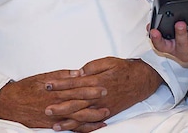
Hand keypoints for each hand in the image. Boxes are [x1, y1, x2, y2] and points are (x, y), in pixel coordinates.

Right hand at [0, 70, 108, 129]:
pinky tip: (93, 128)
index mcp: (56, 90)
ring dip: (92, 117)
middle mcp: (57, 104)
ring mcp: (55, 116)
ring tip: (105, 115)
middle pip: (80, 103)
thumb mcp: (43, 77)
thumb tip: (78, 72)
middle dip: (95, 102)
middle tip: (109, 99)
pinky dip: (82, 129)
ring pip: (77, 118)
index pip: (77, 89)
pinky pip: (70, 128)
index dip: (92, 88)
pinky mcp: (52, 125)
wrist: (10, 103)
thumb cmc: (26, 88)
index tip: (104, 85)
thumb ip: (62, 75)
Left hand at [45, 57, 162, 130]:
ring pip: (82, 115)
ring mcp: (102, 106)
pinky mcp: (106, 113)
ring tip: (53, 122)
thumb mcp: (108, 61)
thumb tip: (77, 73)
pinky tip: (70, 128)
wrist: (141, 81)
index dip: (60, 84)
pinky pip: (91, 122)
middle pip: (76, 101)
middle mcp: (99, 96)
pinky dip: (80, 126)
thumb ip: (91, 67)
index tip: (48, 85)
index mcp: (98, 81)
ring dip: (67, 119)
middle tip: (45, 106)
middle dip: (59, 104)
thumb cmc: (124, 70)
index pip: (75, 83)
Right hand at [150, 19, 187, 63]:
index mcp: (174, 48)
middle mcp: (186, 52)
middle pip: (181, 45)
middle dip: (180, 34)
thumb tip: (151, 25)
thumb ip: (165, 30)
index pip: (162, 46)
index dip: (157, 40)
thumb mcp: (178, 35)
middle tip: (179, 24)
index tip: (154, 31)